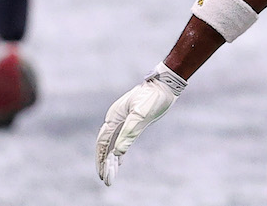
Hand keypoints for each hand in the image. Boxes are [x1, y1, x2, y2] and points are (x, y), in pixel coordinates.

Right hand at [95, 63, 186, 185]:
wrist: (165, 84)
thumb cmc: (154, 97)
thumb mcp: (141, 116)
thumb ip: (129, 133)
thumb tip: (117, 153)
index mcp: (114, 117)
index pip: (103, 143)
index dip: (101, 159)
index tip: (102, 174)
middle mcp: (115, 118)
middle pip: (105, 145)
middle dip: (104, 163)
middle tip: (106, 180)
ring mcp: (122, 119)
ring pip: (113, 143)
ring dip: (111, 159)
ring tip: (111, 175)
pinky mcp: (131, 120)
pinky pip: (120, 138)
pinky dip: (118, 151)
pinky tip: (119, 160)